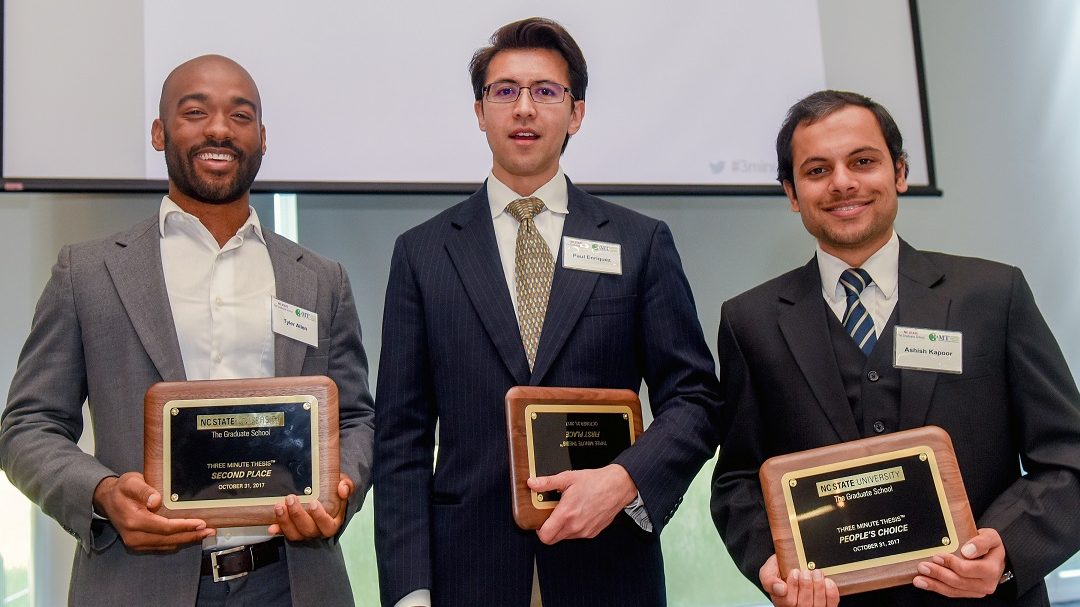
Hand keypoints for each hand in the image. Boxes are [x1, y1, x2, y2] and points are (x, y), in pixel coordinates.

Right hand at [92, 472, 211, 550]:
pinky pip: (161, 546)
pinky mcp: (138, 544)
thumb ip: (144, 491)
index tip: (201, 523)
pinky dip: (176, 541)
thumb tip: (156, 501)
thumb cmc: (122, 489)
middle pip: (168, 540)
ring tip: (204, 533)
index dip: (184, 526)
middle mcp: (134, 536)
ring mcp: (135, 542)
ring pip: (166, 545)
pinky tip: (189, 535)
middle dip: (191, 536)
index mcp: (133, 521)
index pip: (164, 527)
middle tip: (210, 531)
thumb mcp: (132, 483)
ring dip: (186, 540)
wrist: (107, 499)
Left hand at [268, 473, 354, 539]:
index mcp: (332, 523)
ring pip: (294, 534)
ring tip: (279, 506)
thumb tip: (342, 488)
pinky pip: (284, 533)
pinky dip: (278, 530)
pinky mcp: (293, 531)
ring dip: (285, 521)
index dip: (320, 517)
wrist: (325, 495)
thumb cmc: (334, 492)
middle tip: (291, 498)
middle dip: (297, 515)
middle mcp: (318, 531)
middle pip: (308, 529)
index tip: (313, 503)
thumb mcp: (344, 486)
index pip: (327, 525)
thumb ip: (347, 486)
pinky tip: (272, 526)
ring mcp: (304, 532)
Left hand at [528, 464, 636, 544]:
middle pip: (552, 539)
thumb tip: (532, 483)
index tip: (539, 520)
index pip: (544, 536)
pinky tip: (578, 513)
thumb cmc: (596, 482)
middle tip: (551, 514)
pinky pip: (577, 535)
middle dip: (548, 529)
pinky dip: (573, 528)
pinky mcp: (592, 533)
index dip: (538, 530)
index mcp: (566, 514)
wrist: (617, 486)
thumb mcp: (568, 478)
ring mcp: (585, 531)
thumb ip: (547, 482)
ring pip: (565, 537)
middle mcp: (575, 526)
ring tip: (567, 511)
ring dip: (561, 528)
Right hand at [759, 554, 838, 606]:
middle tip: (806, 571)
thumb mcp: (768, 571)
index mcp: (781, 602)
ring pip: (818, 605)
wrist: (793, 563)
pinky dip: (831, 593)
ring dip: (818, 587)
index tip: (795, 572)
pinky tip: (827, 581)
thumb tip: (780, 589)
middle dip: (806, 585)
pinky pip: (831, 604)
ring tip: (816, 573)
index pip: (788, 602)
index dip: (793, 586)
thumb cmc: (780, 570)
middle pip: (804, 604)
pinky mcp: (825, 605)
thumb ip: (769, 580)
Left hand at [913, 527, 1005, 597]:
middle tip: (923, 566)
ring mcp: (977, 590)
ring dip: (934, 584)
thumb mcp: (990, 537)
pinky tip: (925, 583)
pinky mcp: (968, 592)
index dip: (952, 564)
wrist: (993, 556)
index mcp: (992, 569)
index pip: (969, 569)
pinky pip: (951, 592)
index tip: (937, 556)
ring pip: (953, 590)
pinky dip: (936, 587)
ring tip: (919, 579)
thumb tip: (968, 551)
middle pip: (958, 581)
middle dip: (938, 574)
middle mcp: (986, 583)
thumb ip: (981, 542)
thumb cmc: (990, 545)